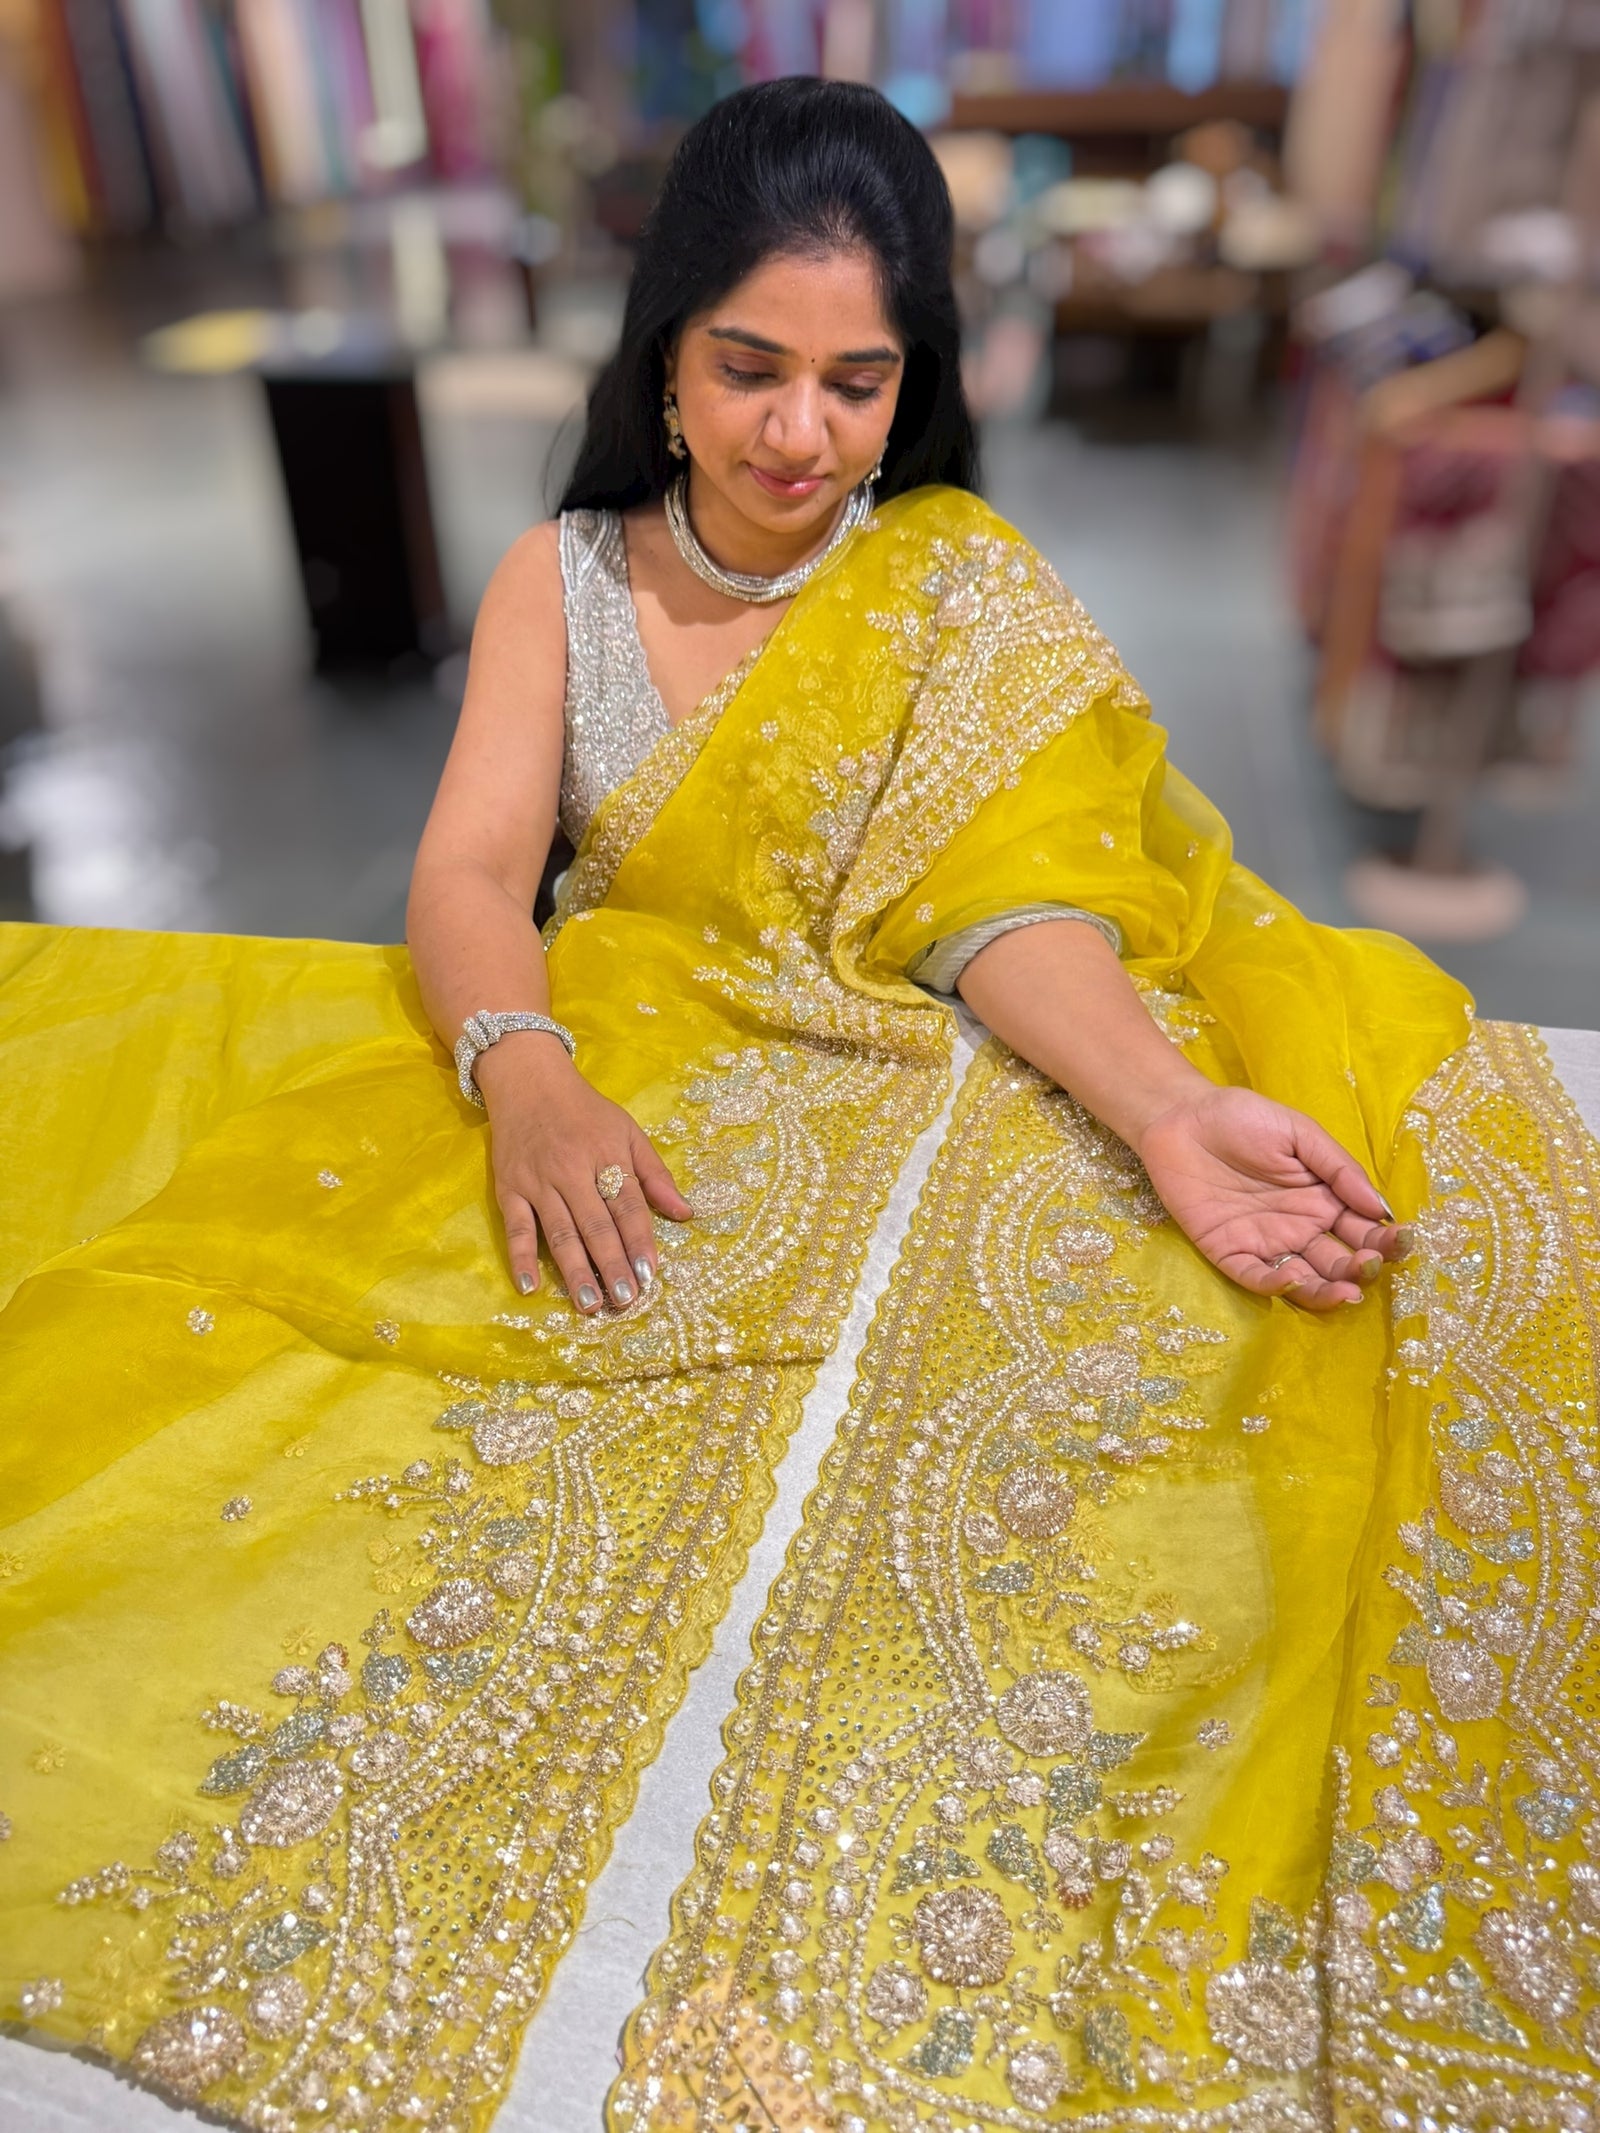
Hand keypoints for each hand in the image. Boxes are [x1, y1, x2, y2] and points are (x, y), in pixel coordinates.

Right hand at [476, 1037, 692, 1310]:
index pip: (628, 1206)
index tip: (651, 1274)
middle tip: (626, 1300)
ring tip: (590, 1304)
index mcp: (608, 1155)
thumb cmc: (585, 1112)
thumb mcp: (627, 1132)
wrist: (528, 1082)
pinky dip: (521, 1258)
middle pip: (596, 1225)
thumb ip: (655, 1175)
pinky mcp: (509, 1189)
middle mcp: (573, 1170)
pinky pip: (516, 1228)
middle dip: (612, 1264)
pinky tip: (529, 1287)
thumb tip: (685, 1213)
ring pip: (560, 1232)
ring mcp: (539, 1182)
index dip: (640, 1240)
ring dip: (575, 1270)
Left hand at [1135, 1084, 1402, 1310]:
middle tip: (1371, 1265)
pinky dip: (1277, 1283)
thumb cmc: (1243, 1118)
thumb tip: (1382, 1208)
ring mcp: (1266, 1244)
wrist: (1180, 1117)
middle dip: (1361, 1269)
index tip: (1403, 1241)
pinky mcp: (1229, 1253)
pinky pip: (1257, 1277)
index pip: (1363, 1229)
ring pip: (1305, 1279)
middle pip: (1339, 1261)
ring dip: (1328, 1289)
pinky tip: (1295, 1278)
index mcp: (1324, 1200)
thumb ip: (1339, 1169)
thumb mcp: (1299, 1133)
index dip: (1385, 1240)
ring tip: (1348, 1291)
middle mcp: (1300, 1228)